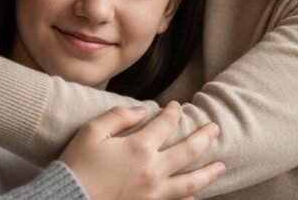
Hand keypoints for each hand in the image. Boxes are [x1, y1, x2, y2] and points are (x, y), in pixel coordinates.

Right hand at [60, 102, 224, 199]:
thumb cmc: (76, 165)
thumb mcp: (91, 132)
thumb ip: (118, 116)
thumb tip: (142, 111)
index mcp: (139, 147)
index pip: (167, 123)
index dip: (174, 112)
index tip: (176, 106)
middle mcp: (153, 170)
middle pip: (189, 150)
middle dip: (205, 136)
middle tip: (215, 129)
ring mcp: (153, 193)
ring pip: (191, 182)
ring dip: (209, 173)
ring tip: (222, 166)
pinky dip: (189, 199)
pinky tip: (196, 196)